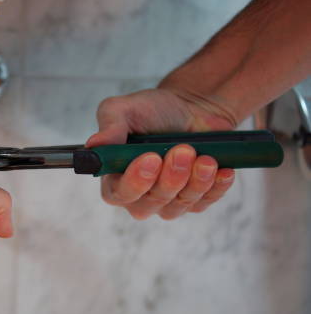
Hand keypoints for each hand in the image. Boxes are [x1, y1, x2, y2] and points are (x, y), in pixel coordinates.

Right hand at [86, 88, 238, 219]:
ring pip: (178, 205)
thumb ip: (109, 127)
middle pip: (150, 203)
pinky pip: (204, 203)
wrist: (191, 108)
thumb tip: (93, 146)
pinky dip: (214, 187)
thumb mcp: (124, 109)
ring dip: (194, 182)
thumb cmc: (152, 111)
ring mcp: (167, 201)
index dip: (135, 182)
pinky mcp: (194, 200)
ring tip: (205, 157)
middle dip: (170, 179)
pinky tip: (220, 169)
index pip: (118, 194)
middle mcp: (138, 195)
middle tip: (182, 151)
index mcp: (115, 177)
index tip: (151, 158)